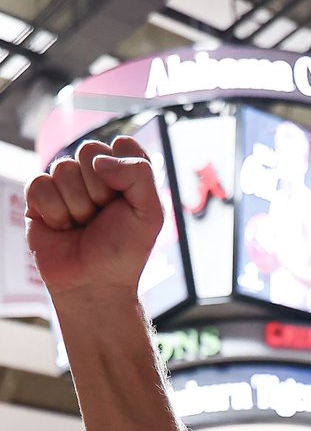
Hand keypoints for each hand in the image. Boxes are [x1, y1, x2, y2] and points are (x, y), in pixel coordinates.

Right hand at [24, 136, 163, 299]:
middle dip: (99, 190)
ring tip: (83, 227)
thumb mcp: (150, 214)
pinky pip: (40, 184)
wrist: (94, 285)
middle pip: (89, 151)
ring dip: (77, 206)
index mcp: (124, 176)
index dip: (124, 173)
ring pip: (64, 169)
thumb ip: (139, 174)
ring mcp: (66, 186)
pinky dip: (54, 212)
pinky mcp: (39, 199)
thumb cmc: (123, 253)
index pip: (122, 145)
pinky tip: (62, 228)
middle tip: (102, 218)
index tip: (127, 202)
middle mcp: (94, 176)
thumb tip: (99, 160)